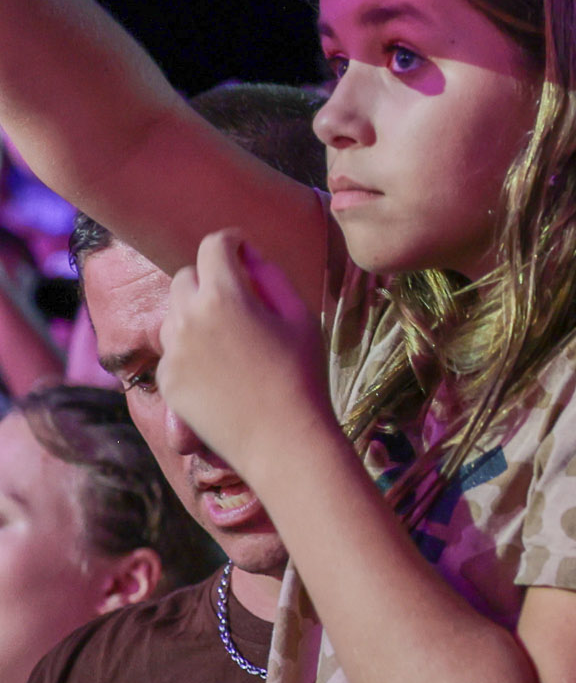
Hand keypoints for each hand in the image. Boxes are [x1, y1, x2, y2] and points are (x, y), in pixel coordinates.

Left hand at [158, 231, 332, 478]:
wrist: (282, 441)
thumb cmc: (302, 375)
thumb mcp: (300, 317)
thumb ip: (271, 277)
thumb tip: (248, 254)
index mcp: (225, 296)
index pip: (214, 246)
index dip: (231, 241)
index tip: (242, 249)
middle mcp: (188, 318)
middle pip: (186, 276)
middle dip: (209, 278)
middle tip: (239, 297)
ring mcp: (171, 351)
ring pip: (174, 313)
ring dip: (196, 313)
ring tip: (231, 337)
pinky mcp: (166, 380)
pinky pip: (172, 350)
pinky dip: (191, 349)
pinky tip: (223, 370)